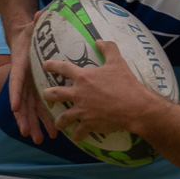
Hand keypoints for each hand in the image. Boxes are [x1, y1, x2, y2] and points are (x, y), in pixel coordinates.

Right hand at [7, 12, 56, 142]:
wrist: (25, 37)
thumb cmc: (30, 31)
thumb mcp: (33, 25)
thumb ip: (36, 20)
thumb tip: (40, 12)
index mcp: (20, 65)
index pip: (16, 81)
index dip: (15, 93)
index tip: (14, 106)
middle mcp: (22, 79)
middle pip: (21, 102)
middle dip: (24, 119)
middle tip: (27, 134)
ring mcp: (28, 86)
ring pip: (28, 109)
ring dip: (33, 124)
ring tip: (38, 140)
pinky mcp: (36, 89)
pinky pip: (38, 107)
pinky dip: (41, 119)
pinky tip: (48, 132)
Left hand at [42, 40, 157, 138]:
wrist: (134, 107)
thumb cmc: (126, 84)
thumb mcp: (118, 62)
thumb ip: (108, 49)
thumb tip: (99, 40)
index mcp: (84, 77)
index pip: (63, 68)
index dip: (53, 66)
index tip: (45, 65)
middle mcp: (78, 94)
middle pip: (55, 94)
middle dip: (47, 96)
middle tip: (46, 97)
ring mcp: (82, 110)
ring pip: (63, 118)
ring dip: (59, 121)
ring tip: (59, 124)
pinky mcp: (89, 124)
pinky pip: (78, 132)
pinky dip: (77, 136)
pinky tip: (76, 138)